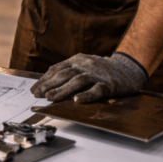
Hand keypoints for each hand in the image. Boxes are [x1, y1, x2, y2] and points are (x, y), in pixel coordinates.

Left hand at [31, 52, 148, 102]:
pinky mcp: (110, 84)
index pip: (56, 69)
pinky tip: (77, 101)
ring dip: (63, 90)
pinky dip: (87, 95)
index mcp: (77, 60)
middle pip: (65, 74)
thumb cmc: (100, 71)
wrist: (128, 68)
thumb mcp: (82, 66)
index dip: (44, 80)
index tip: (34, 90)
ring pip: (78, 81)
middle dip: (49, 85)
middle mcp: (86, 65)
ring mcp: (98, 74)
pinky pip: (97, 89)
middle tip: (39, 95)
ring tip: (51, 98)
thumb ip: (67, 72)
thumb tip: (45, 85)